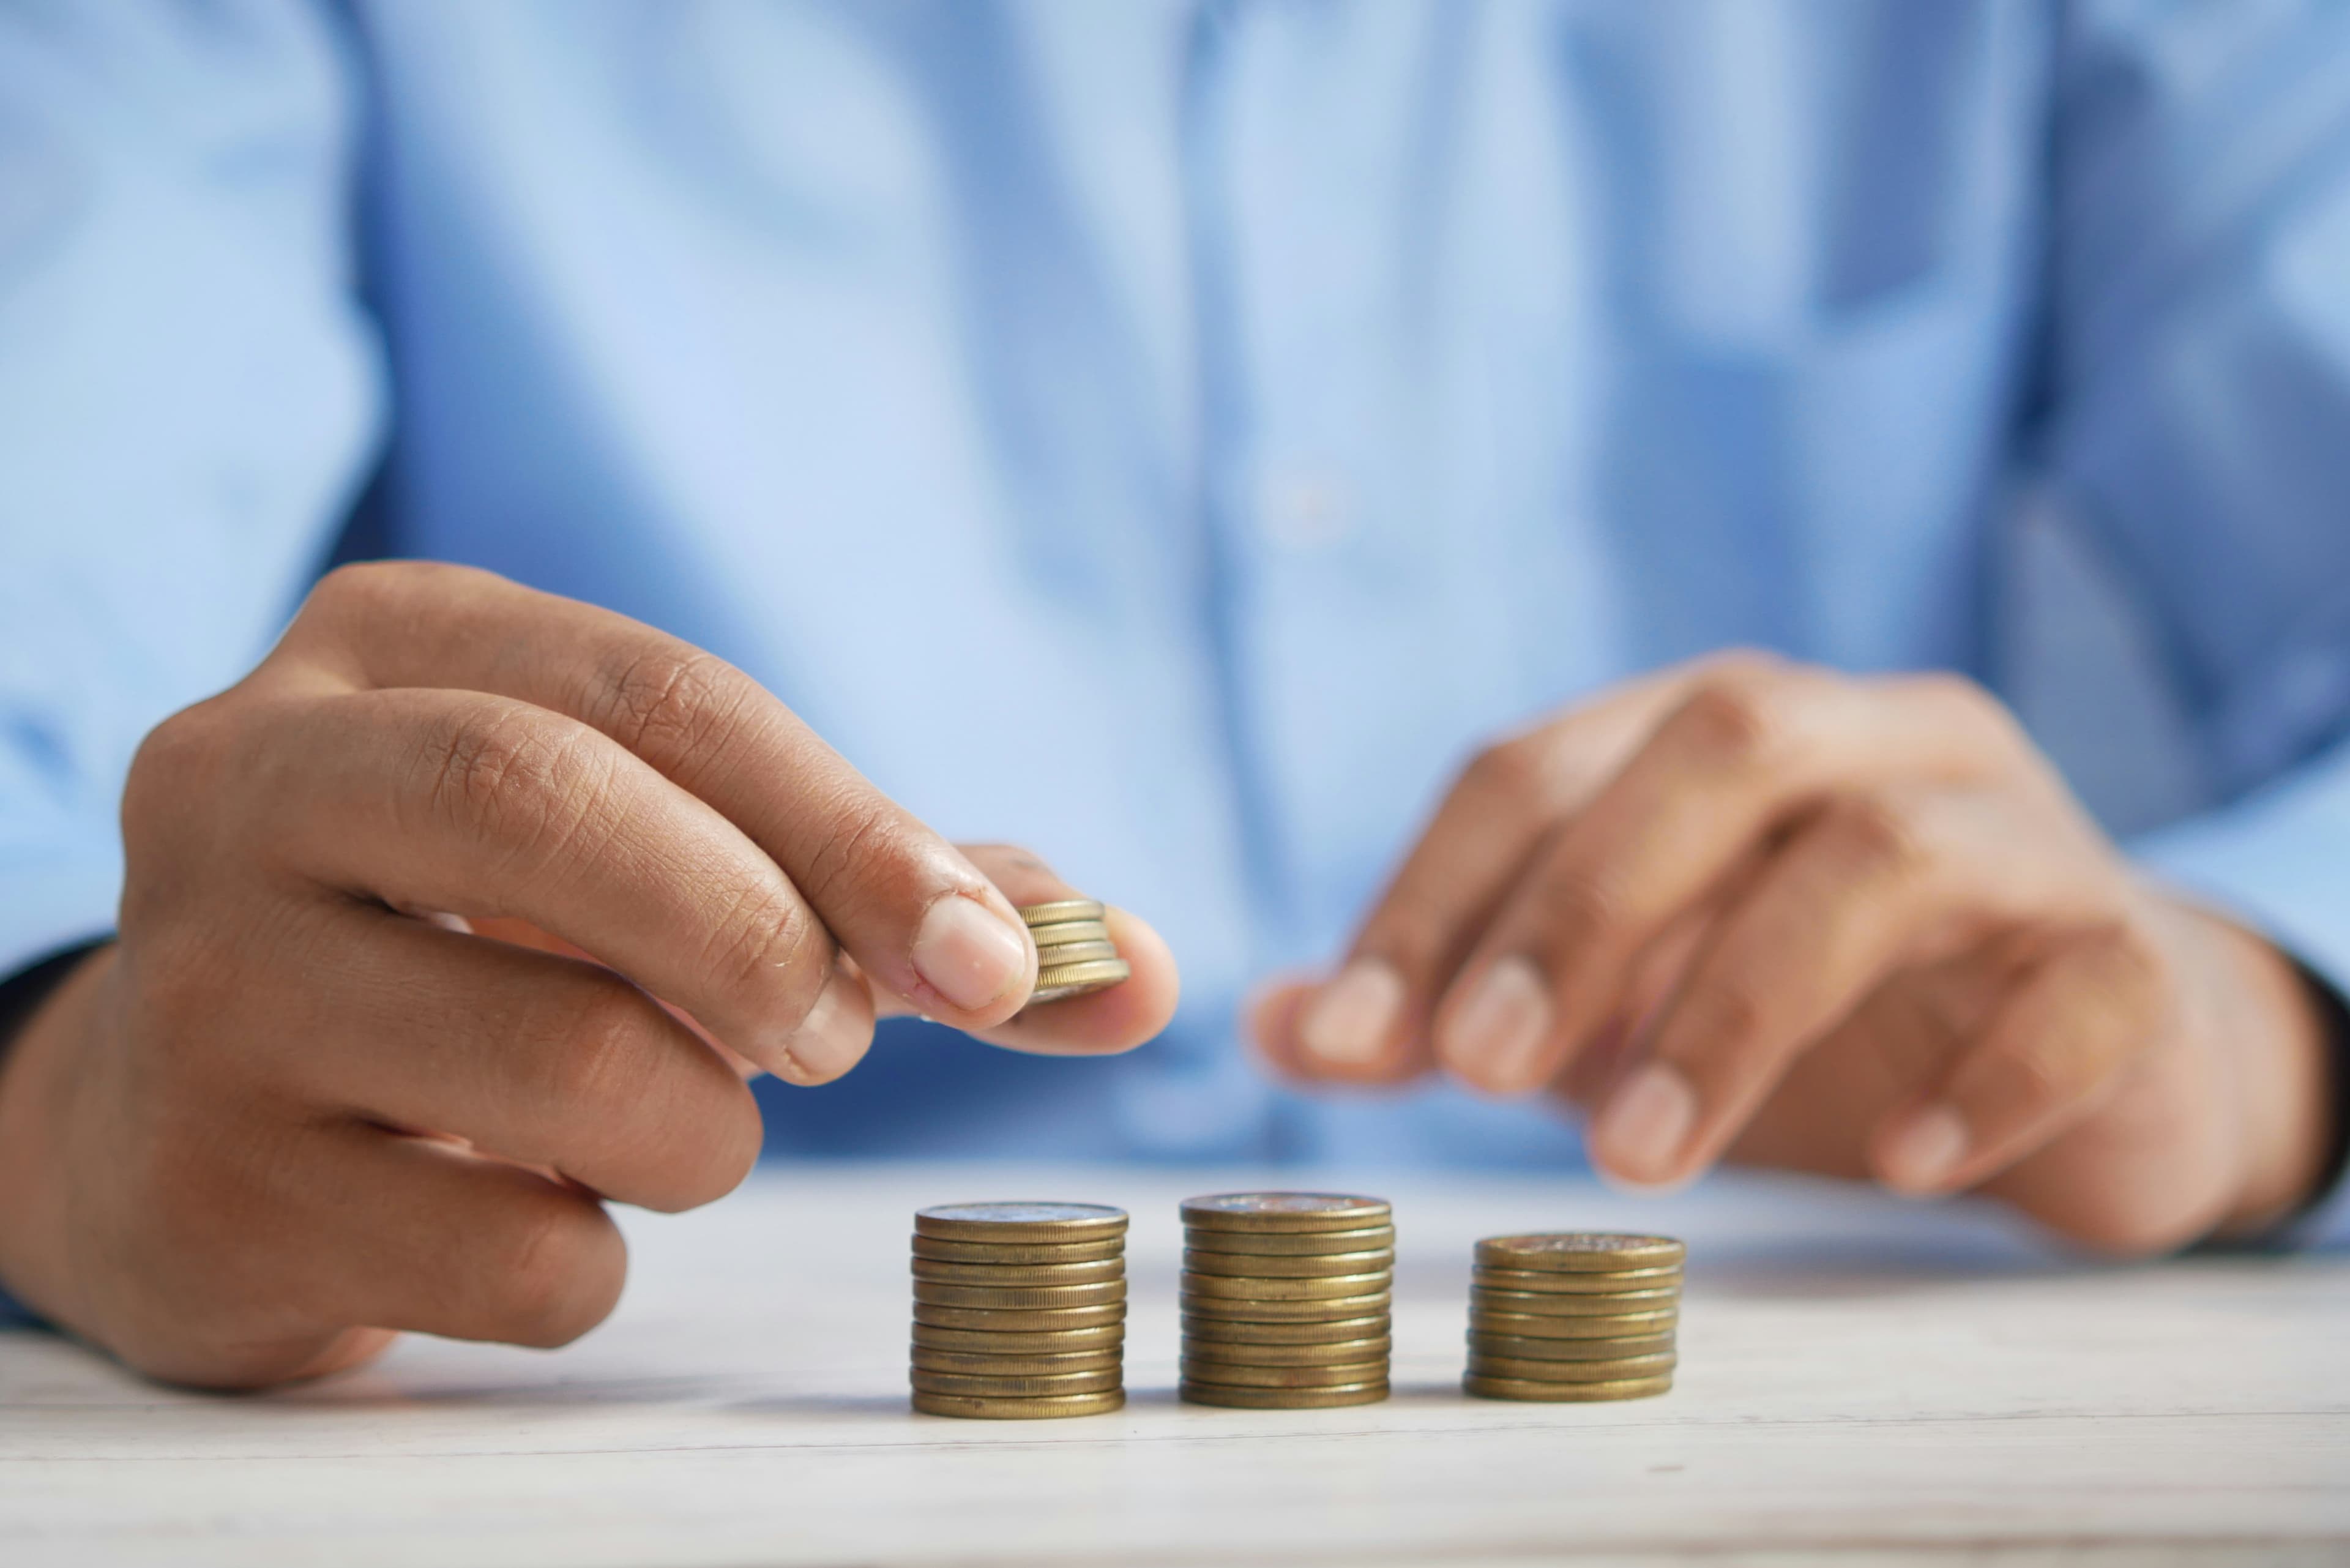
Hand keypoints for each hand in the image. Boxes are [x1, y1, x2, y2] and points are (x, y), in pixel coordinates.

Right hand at [0, 563, 1175, 1386]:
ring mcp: (201, 986)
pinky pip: (509, 1254)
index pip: (661, 693)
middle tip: (835, 1042)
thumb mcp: (653, 859)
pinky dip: (594, 1260)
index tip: (999, 960)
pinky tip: (533, 1211)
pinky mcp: (204, 1190)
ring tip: (663, 1124)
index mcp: (392, 646)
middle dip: (762, 937)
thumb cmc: (487, 954)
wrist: (192, 1117)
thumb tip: (1139, 968)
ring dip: (699, 1131)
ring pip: (561, 1061)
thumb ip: (890, 897)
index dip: (856, 827)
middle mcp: (253, 779)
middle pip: (552, 807)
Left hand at [1254, 654, 2333, 1253]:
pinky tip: (1899, 1164)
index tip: (1347, 1038)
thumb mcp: (1615, 1002)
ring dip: (1737, 1006)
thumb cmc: (1817, 1011)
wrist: (2093, 1054)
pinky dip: (1983, 1074)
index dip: (1431, 894)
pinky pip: (2078, 985)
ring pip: (1884, 854)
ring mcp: (2017, 833)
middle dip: (1582, 907)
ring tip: (1640, 1159)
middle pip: (1720, 746)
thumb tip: (1271, 1027)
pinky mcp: (2131, 952)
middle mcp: (1870, 738)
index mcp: (1717, 731)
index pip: (1539, 763)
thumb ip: (1454, 1003)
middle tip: (1480, 1072)